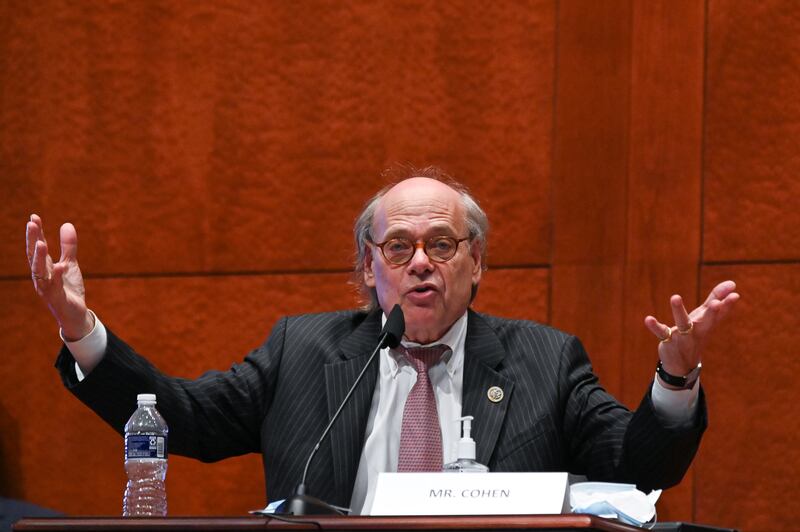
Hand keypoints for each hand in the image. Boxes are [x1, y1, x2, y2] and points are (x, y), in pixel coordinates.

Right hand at [26, 214, 93, 340]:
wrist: (75, 314)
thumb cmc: (68, 289)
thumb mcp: (70, 264)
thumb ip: (68, 246)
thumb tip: (67, 224)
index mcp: (43, 267)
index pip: (37, 247)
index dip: (36, 233)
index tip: (34, 217)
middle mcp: (41, 276)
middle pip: (34, 256)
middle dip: (32, 240)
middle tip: (32, 224)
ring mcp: (47, 288)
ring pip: (40, 272)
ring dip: (40, 258)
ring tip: (41, 243)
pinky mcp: (56, 298)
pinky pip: (55, 287)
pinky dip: (57, 277)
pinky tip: (61, 266)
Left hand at [644, 280, 738, 384]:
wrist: (682, 363)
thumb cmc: (696, 333)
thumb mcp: (705, 317)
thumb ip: (716, 298)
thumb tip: (732, 283)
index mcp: (708, 324)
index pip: (720, 314)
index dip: (728, 305)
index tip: (735, 295)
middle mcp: (698, 330)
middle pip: (707, 321)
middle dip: (712, 312)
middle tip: (716, 303)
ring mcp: (683, 336)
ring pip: (683, 323)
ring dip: (679, 311)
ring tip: (675, 297)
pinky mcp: (668, 340)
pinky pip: (661, 333)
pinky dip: (655, 326)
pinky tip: (648, 319)